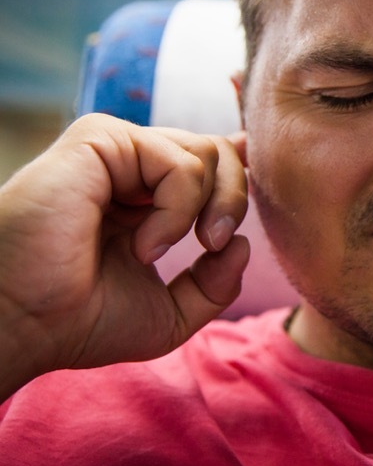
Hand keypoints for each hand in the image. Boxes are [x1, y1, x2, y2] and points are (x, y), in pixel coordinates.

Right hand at [0, 114, 249, 395]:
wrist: (22, 324)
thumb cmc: (80, 322)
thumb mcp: (169, 314)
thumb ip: (215, 284)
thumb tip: (242, 243)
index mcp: (143, 198)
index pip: (207, 161)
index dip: (240, 166)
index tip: (256, 184)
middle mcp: (129, 169)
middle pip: (219, 152)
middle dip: (235, 199)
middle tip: (214, 245)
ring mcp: (113, 151)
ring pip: (207, 150)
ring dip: (207, 207)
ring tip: (163, 251)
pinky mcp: (98, 140)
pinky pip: (179, 161)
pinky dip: (177, 208)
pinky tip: (143, 245)